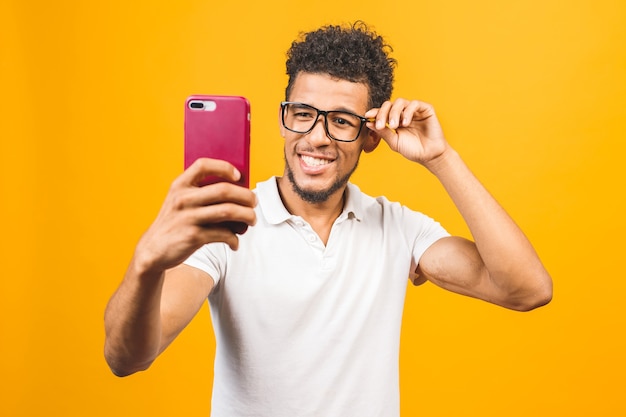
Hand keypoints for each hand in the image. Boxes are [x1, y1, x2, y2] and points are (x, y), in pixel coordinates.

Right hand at [133, 158, 256, 273]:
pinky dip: (234, 239)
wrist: (153, 250)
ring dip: (247, 215)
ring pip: (228, 211)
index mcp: (180, 185)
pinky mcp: (193, 236)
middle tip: (254, 202)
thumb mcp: (180, 202)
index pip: (203, 165)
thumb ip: (201, 194)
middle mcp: (183, 199)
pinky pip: (223, 234)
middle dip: (246, 196)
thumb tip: (238, 193)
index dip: (224, 167)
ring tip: (252, 220)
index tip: (238, 176)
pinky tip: (235, 242)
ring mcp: (188, 218)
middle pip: (224, 190)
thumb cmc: (174, 223)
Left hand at [365, 98, 448, 166]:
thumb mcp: (394, 142)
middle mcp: (403, 113)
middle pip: (389, 104)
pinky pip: (414, 104)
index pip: (383, 112)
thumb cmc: (413, 150)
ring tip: (395, 126)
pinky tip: (406, 123)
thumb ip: (383, 132)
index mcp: (394, 120)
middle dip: (383, 113)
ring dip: (394, 112)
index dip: (375, 112)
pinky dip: (408, 112)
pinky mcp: (426, 109)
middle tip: (381, 125)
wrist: (429, 156)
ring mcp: (414, 110)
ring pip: (400, 102)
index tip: (367, 116)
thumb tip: (369, 123)